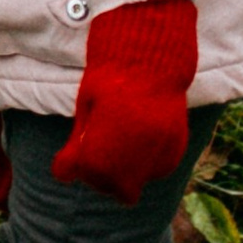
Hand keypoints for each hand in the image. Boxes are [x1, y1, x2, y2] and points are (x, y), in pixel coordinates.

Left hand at [52, 0, 197, 205]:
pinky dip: (146, 162)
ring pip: (138, 181)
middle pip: (114, 187)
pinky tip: (136, 140)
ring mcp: (158, 152)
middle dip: (100, 176)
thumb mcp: (86, 107)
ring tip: (115, 143)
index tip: (67, 162)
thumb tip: (65, 174)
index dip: (72, 168)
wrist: (151, 55)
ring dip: (125, 171)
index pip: (85, 174)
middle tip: (92, 156)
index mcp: (103, 143)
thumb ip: (79, 143)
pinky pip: (158, 168)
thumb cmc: (109, 77)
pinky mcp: (176, 147)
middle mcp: (132, 155)